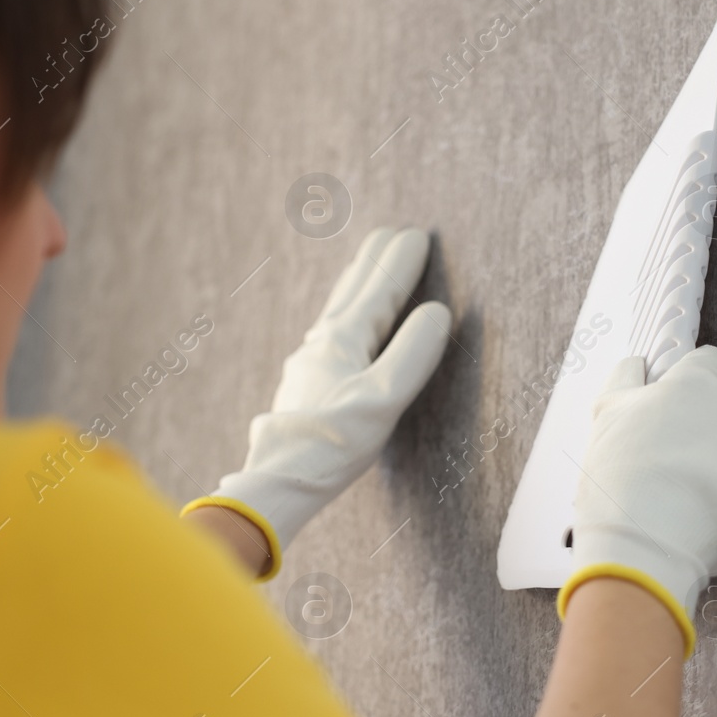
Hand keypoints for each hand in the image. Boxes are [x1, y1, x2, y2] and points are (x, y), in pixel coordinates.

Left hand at [187, 228, 450, 577]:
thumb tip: (437, 311)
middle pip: (354, 290)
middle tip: (391, 235)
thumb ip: (413, 353)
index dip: (401, 263)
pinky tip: (341, 330)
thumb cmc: (334, 443)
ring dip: (358, 284)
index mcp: (344, 339)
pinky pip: (331, 332)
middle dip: (376, 262)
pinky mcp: (305, 384)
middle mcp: (323, 343)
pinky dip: (345, 314)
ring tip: (366, 268)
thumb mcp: (384, 398)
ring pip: (339, 309)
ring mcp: (310, 362)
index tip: (418, 235)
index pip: (380, 290)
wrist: (279, 481)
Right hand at [558, 346, 716, 657]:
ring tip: (676, 494)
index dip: (688, 382)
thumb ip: (626, 381)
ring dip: (712, 464)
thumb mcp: (608, 412)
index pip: (709, 362)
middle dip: (700, 427)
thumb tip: (636, 366)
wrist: (650, 539)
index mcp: (698, 382)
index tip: (669, 404)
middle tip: (663, 456)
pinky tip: (694, 515)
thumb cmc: (623, 470)